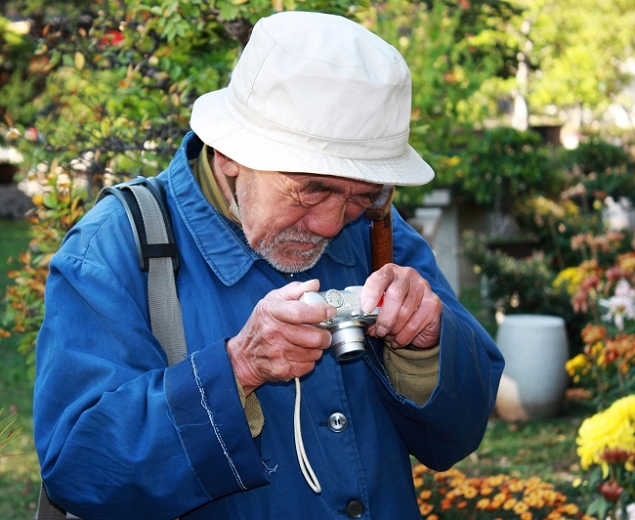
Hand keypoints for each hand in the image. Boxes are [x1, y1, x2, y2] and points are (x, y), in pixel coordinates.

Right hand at [226, 279, 334, 394]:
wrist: (244, 356)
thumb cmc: (260, 325)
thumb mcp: (271, 301)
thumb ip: (295, 290)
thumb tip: (315, 284)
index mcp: (271, 312)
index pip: (301, 312)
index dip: (320, 312)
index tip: (329, 311)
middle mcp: (273, 333)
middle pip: (314, 337)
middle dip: (325, 335)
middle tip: (323, 332)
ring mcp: (277, 353)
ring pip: (315, 353)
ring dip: (317, 348)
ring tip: (308, 343)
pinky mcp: (282, 370)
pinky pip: (309, 366)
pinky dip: (309, 361)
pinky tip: (300, 354)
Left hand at [360, 264, 441, 349]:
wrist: (420, 320)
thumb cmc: (395, 310)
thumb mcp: (379, 307)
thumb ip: (371, 311)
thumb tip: (363, 322)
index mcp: (390, 272)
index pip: (380, 277)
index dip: (372, 293)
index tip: (366, 309)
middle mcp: (407, 275)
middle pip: (395, 294)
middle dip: (385, 317)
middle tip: (379, 330)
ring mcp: (423, 287)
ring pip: (405, 311)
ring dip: (394, 329)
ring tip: (389, 336)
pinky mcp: (433, 303)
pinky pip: (415, 323)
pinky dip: (403, 336)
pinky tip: (398, 340)